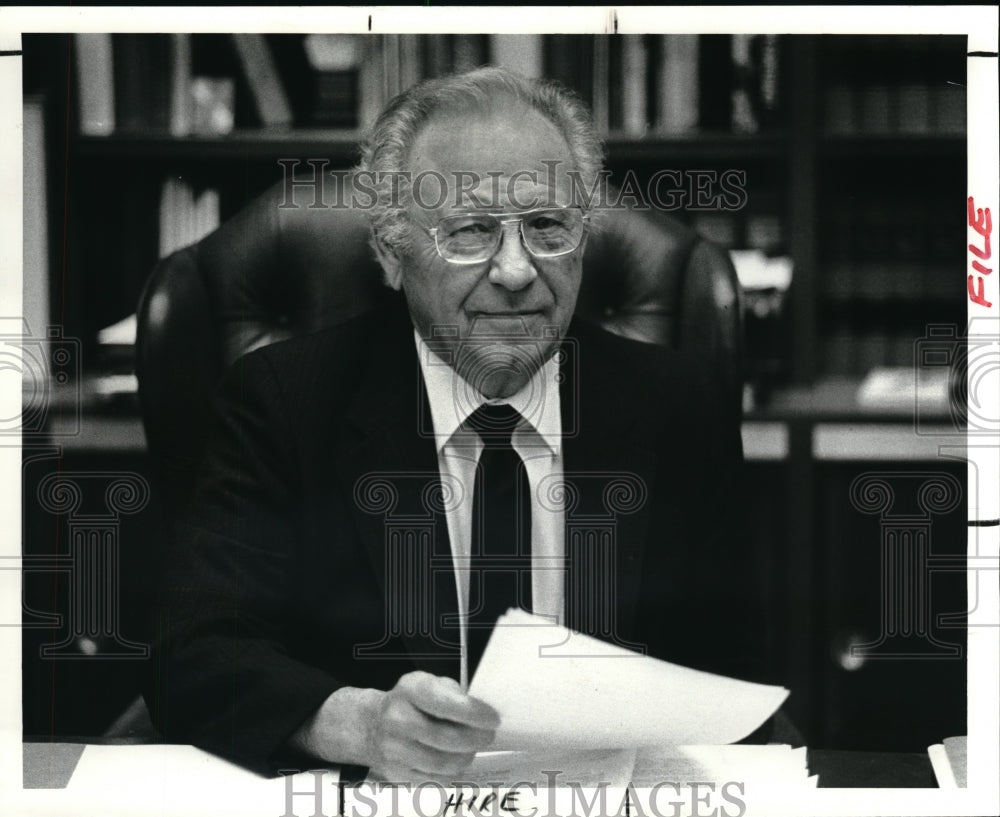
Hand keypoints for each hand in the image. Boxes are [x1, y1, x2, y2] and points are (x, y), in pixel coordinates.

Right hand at [364, 671, 499, 782]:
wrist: (372, 724)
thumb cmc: (411, 702)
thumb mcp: (429, 683)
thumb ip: (454, 694)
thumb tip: (482, 714)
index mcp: (410, 689)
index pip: (445, 704)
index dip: (474, 714)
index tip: (493, 718)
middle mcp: (397, 719)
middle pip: (448, 738)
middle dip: (476, 738)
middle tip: (489, 735)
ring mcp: (394, 749)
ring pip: (444, 763)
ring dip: (466, 756)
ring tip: (472, 747)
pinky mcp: (396, 773)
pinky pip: (435, 778)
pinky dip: (451, 770)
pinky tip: (454, 758)